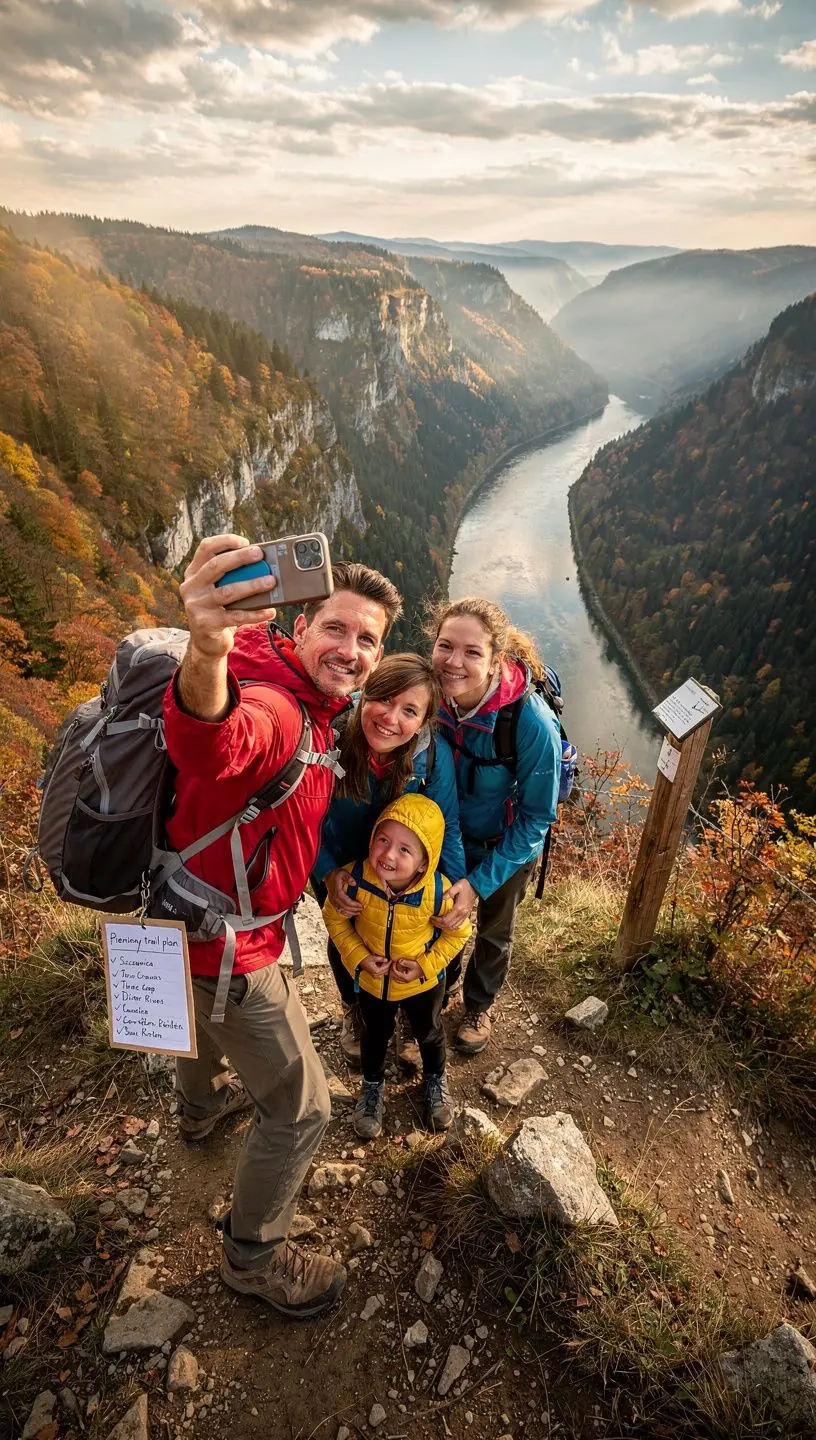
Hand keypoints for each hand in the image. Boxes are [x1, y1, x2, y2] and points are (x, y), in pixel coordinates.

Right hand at [180, 534, 276, 661]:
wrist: (206, 643)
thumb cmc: (219, 610)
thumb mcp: (218, 589)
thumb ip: (231, 576)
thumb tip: (262, 563)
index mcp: (193, 573)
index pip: (205, 548)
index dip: (225, 541)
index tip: (245, 541)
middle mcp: (191, 587)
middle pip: (216, 566)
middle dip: (240, 558)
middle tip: (260, 555)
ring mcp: (196, 606)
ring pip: (228, 591)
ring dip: (252, 585)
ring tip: (271, 581)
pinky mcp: (206, 624)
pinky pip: (236, 616)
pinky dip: (255, 613)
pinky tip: (269, 610)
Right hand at [326, 867, 362, 917]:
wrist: (327, 875)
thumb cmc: (336, 874)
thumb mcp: (343, 872)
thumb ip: (348, 877)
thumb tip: (354, 883)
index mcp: (337, 891)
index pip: (346, 901)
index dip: (353, 904)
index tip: (360, 905)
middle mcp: (334, 897)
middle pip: (344, 907)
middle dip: (353, 909)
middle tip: (361, 909)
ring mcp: (332, 900)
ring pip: (341, 910)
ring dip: (350, 912)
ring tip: (358, 913)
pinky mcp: (332, 901)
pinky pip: (338, 910)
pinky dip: (344, 913)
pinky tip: (350, 914)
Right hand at [360, 953, 389, 977]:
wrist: (359, 961)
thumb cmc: (365, 959)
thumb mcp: (373, 958)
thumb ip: (381, 959)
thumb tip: (386, 960)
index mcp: (376, 971)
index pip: (386, 967)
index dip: (389, 963)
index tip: (392, 960)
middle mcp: (375, 974)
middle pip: (385, 971)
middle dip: (388, 966)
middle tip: (390, 961)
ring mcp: (374, 975)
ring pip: (383, 972)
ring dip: (385, 968)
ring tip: (386, 962)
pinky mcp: (373, 974)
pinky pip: (381, 973)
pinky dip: (382, 969)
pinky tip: (382, 965)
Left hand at [391, 957, 421, 982]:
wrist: (425, 970)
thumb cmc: (420, 967)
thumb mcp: (412, 964)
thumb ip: (405, 962)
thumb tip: (399, 961)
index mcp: (405, 977)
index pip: (395, 972)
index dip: (393, 966)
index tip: (394, 961)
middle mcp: (405, 980)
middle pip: (394, 976)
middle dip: (392, 970)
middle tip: (393, 963)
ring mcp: (406, 980)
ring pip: (395, 978)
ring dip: (393, 973)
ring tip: (394, 966)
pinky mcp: (407, 979)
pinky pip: (398, 979)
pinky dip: (396, 975)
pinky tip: (397, 971)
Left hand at [433, 877, 476, 929]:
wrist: (476, 887)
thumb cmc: (466, 886)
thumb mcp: (458, 885)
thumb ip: (450, 892)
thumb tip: (442, 898)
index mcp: (459, 908)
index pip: (446, 920)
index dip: (437, 921)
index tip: (432, 917)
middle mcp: (462, 914)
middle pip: (449, 925)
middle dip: (439, 925)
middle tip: (432, 921)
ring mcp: (464, 916)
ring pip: (453, 927)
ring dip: (444, 927)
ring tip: (437, 923)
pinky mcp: (466, 915)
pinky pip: (457, 925)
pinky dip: (451, 927)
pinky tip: (446, 924)